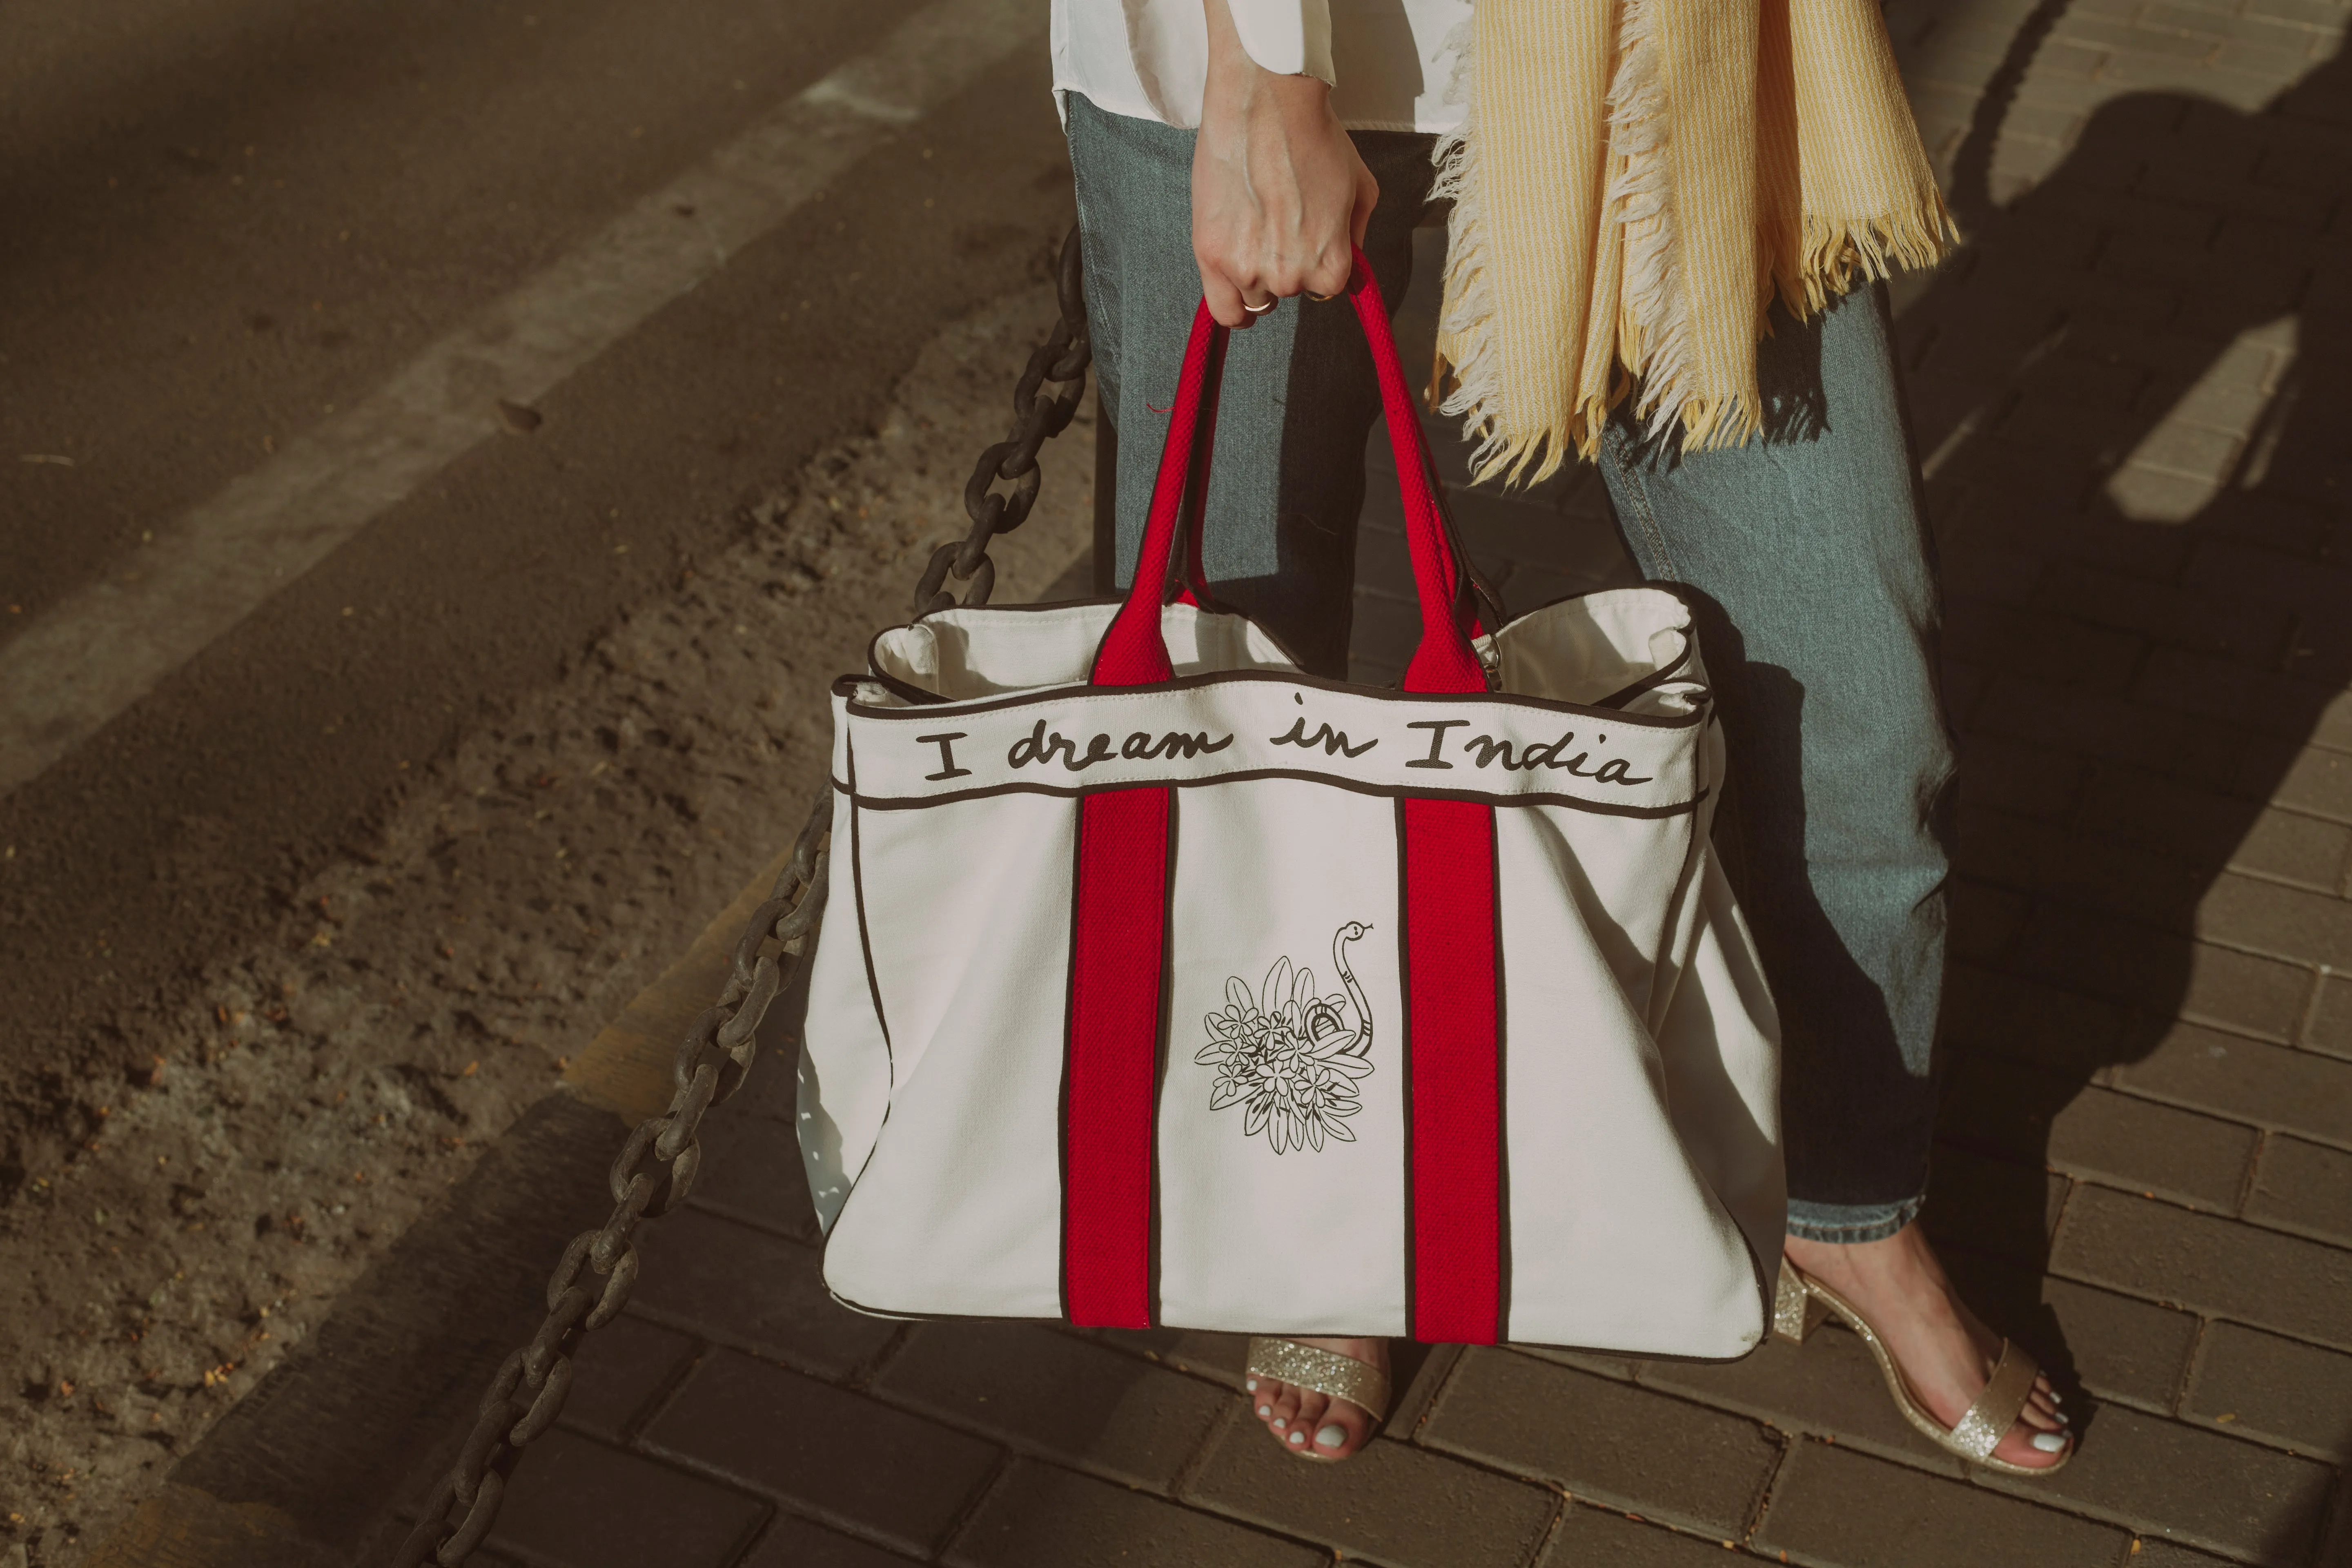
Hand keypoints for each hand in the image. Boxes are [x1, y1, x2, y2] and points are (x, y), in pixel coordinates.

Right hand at [1191, 0, 1376, 327]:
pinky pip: (1222, 309)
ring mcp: (1247, 269)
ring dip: (1254, 275)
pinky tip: (1234, 292)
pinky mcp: (1210, 255)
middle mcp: (1290, 277)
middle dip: (1284, 265)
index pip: (1326, 289)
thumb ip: (1356, 236)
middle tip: (1275, 224)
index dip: (1317, 261)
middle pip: (1287, 292)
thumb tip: (1350, 266)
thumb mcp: (1361, 188)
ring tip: (1250, 233)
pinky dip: (1231, 306)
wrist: (1266, 103)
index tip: (1306, 238)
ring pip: (1254, 298)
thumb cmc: (1315, 137)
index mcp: (1331, 266)